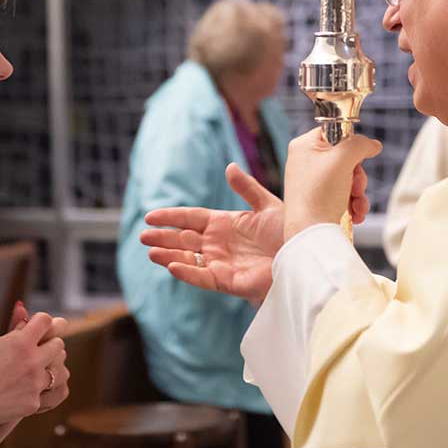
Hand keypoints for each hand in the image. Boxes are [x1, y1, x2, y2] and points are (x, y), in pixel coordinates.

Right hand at [7, 302, 70, 413]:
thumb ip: (13, 329)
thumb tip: (24, 309)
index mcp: (21, 342)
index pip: (46, 321)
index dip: (43, 321)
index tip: (41, 326)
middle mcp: (32, 361)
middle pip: (59, 344)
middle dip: (50, 344)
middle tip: (42, 348)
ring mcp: (35, 383)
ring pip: (62, 371)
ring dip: (53, 368)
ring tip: (41, 370)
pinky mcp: (34, 402)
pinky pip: (53, 393)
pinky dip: (45, 390)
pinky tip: (35, 388)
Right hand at [141, 163, 282, 304]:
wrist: (304, 255)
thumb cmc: (290, 231)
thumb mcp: (267, 205)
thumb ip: (246, 188)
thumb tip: (229, 167)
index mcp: (225, 224)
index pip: (191, 219)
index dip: (171, 217)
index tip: (150, 216)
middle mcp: (219, 244)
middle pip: (184, 240)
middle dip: (163, 238)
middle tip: (143, 236)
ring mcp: (221, 263)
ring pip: (188, 259)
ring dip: (169, 255)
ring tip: (151, 251)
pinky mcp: (227, 281)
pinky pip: (202, 277)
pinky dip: (187, 272)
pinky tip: (172, 265)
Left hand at [283, 128, 380, 240]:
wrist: (310, 232)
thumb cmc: (320, 193)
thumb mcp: (343, 160)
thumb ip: (360, 145)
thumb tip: (373, 144)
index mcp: (304, 146)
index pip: (334, 132)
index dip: (351, 144)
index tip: (359, 157)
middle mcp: (305, 162)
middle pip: (344, 158)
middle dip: (358, 176)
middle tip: (356, 186)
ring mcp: (311, 182)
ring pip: (347, 179)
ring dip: (358, 193)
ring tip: (357, 205)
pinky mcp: (318, 200)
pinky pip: (343, 195)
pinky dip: (353, 204)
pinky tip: (356, 214)